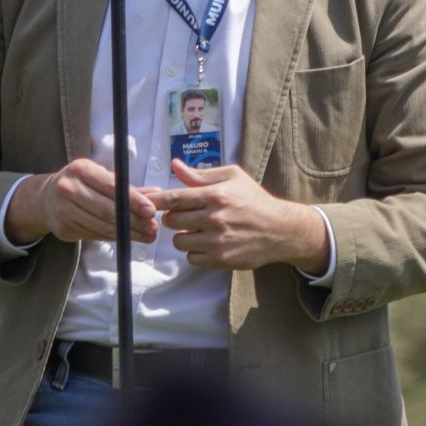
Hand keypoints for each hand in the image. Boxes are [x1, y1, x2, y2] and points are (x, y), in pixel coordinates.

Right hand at [7, 159, 158, 245]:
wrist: (44, 199)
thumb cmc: (80, 183)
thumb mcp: (98, 176)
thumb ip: (126, 186)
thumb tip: (156, 194)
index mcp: (80, 169)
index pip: (112, 187)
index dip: (133, 200)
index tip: (151, 210)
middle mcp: (69, 188)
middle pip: (108, 210)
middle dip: (134, 221)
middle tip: (153, 227)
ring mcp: (64, 210)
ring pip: (102, 226)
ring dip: (128, 233)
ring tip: (147, 236)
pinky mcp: (64, 229)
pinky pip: (95, 235)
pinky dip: (114, 238)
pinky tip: (128, 238)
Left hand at [146, 160, 330, 272]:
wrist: (280, 230)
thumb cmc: (255, 200)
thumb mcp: (233, 177)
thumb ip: (201, 174)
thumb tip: (175, 166)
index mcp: (216, 195)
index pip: (174, 198)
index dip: (155, 201)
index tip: (145, 201)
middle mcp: (214, 218)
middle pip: (171, 221)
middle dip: (174, 218)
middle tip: (185, 216)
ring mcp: (217, 241)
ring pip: (179, 241)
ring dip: (184, 236)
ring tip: (198, 230)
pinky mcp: (220, 259)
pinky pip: (191, 258)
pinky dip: (196, 252)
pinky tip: (207, 243)